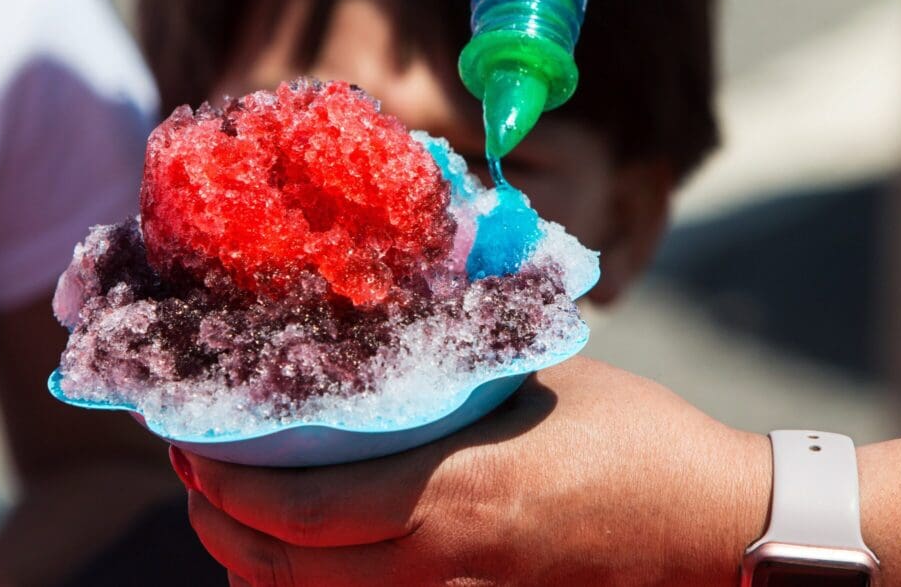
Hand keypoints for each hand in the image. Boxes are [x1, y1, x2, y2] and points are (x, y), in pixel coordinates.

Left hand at [172, 357, 770, 585]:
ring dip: (260, 558)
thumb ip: (460, 369)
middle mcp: (446, 557)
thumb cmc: (641, 436)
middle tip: (192, 467)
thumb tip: (393, 337)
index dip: (228, 489)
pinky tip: (312, 535)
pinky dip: (316, 576)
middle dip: (221, 527)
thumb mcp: (543, 381)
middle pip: (290, 573)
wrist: (712, 520)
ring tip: (235, 499)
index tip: (188, 444)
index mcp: (458, 495)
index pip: (305, 515)